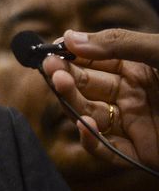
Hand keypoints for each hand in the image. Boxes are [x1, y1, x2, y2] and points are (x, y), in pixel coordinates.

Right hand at [44, 28, 158, 169]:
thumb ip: (119, 44)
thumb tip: (70, 38)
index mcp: (137, 67)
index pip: (92, 59)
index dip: (69, 55)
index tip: (49, 51)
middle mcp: (132, 94)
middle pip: (86, 86)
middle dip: (65, 76)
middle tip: (50, 69)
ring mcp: (135, 123)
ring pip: (89, 114)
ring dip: (72, 102)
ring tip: (62, 85)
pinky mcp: (141, 152)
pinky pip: (107, 148)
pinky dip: (92, 140)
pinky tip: (87, 125)